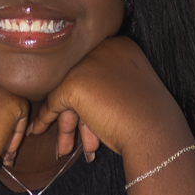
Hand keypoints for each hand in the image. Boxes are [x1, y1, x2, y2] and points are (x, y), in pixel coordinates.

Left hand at [28, 37, 184, 165]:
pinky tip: (39, 130)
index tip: (87, 118)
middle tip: (74, 138)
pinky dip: (47, 119)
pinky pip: (54, 104)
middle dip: (76, 112)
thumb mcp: (130, 92)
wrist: (155, 132)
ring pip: (67, 92)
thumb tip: (83, 98)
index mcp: (120, 47)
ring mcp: (86, 64)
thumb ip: (110, 86)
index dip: (90, 96)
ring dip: (66, 122)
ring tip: (63, 148)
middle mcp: (102, 49)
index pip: (93, 68)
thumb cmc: (150, 118)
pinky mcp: (73, 83)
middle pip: (79, 79)